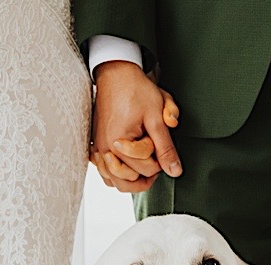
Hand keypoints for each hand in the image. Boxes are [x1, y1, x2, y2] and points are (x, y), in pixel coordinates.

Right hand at [92, 61, 180, 192]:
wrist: (116, 75)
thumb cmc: (137, 91)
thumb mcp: (157, 117)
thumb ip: (166, 147)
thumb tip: (175, 172)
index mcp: (118, 144)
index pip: (146, 170)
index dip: (160, 159)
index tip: (159, 141)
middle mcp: (104, 151)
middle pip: (130, 181)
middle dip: (147, 170)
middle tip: (155, 154)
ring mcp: (97, 150)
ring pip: (115, 183)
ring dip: (132, 178)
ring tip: (144, 163)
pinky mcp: (95, 147)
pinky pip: (105, 174)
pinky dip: (117, 174)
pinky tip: (128, 164)